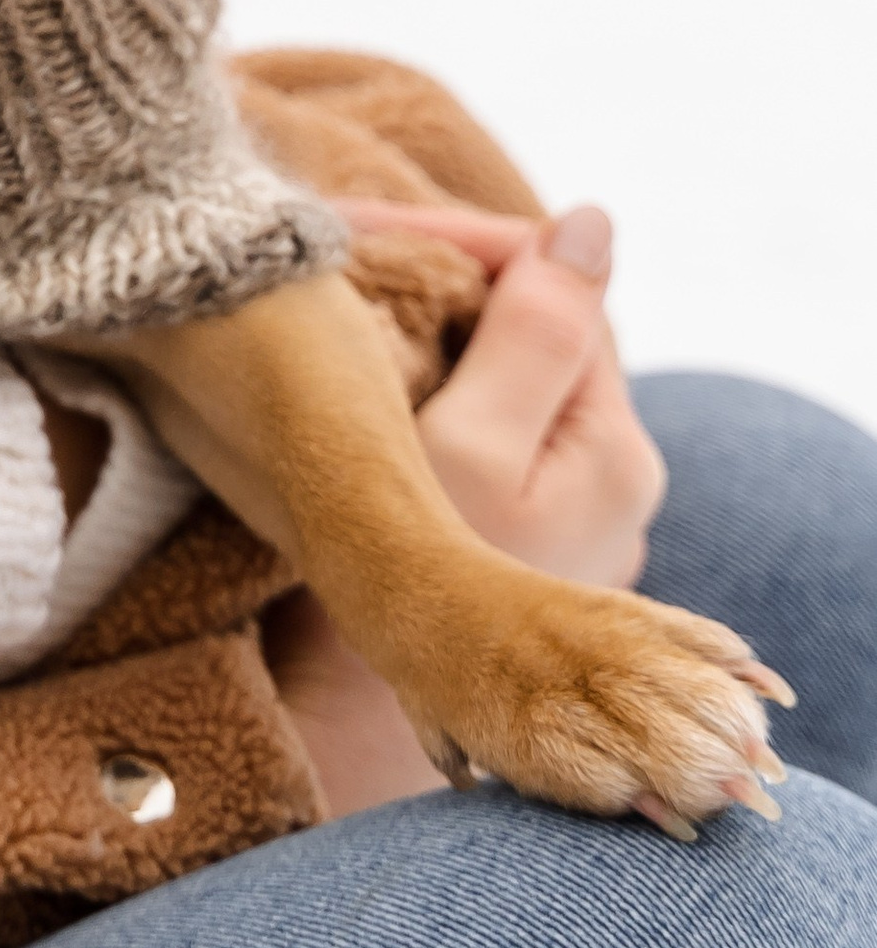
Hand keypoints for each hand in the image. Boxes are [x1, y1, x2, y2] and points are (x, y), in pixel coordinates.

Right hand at [271, 202, 677, 815]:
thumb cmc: (406, 591)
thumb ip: (534, 330)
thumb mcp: (464, 445)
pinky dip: (440, 386)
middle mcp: (612, 479)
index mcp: (610, 444)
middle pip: (536, 330)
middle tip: (335, 253)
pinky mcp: (523, 540)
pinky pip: (495, 428)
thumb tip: (590, 224)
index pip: (555, 288)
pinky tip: (371, 377)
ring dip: (438, 330)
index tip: (355, 228)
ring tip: (340, 299)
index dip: (459, 242)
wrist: (353, 722)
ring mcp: (571, 515)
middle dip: (446, 280)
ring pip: (512, 376)